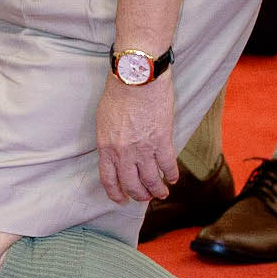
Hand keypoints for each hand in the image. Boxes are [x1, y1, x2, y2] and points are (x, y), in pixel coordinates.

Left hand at [95, 72, 177, 204]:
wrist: (136, 77)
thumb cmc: (117, 93)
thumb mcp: (103, 120)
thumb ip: (109, 139)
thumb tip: (116, 152)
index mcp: (106, 146)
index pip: (109, 179)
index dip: (116, 193)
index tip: (121, 200)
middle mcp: (123, 152)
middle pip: (131, 184)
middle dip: (138, 195)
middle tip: (144, 198)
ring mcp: (143, 148)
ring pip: (151, 180)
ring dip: (157, 190)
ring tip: (161, 194)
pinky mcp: (162, 141)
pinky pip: (168, 165)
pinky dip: (171, 174)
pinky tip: (173, 178)